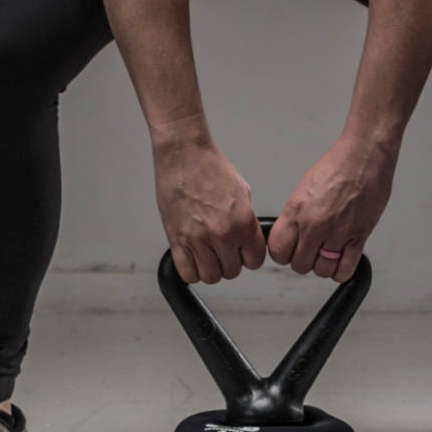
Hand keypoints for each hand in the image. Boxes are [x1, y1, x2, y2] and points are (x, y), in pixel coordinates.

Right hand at [153, 135, 266, 286]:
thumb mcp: (242, 191)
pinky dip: (192, 270)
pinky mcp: (177, 239)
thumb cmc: (210, 167)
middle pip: (232, 272)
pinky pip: (187, 273)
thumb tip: (247, 237)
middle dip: (230, 262)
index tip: (244, 252)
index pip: (254, 261)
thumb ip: (246, 219)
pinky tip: (194, 258)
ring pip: (211, 276)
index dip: (250, 257)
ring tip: (209, 254)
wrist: (184, 154)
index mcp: (242, 222)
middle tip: (224, 250)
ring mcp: (198, 239)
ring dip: (212, 268)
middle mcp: (222, 233)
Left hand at [265, 134, 393, 281]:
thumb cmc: (337, 165)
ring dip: (323, 265)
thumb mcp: (303, 189)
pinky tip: (341, 258)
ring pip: (321, 271)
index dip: (283, 254)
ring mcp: (337, 233)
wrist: (364, 155)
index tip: (288, 250)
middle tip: (310, 249)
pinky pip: (344, 269)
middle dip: (303, 260)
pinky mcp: (359, 237)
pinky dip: (341, 270)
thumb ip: (295, 216)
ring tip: (327, 252)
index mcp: (296, 210)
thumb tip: (291, 237)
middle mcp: (315, 224)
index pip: (278, 251)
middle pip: (299, 265)